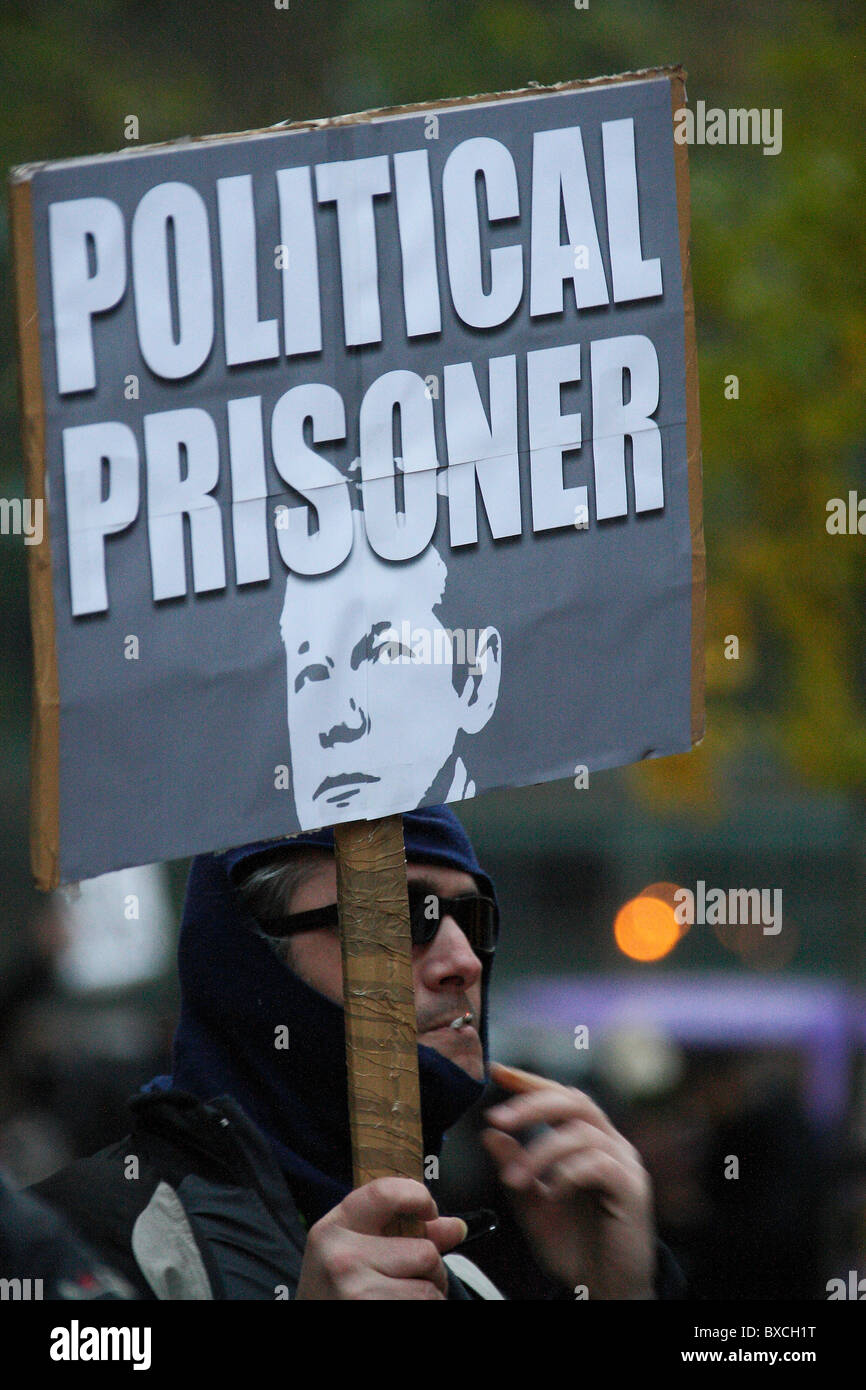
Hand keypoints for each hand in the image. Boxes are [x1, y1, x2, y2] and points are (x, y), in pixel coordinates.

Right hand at [295, 1177, 467, 1299]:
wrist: (309, 1332)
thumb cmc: (336, 1290)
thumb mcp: (355, 1252)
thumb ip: (403, 1232)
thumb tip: (457, 1226)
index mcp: (334, 1229)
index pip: (385, 1193)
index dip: (418, 1196)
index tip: (429, 1211)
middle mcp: (341, 1258)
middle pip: (425, 1252)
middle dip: (432, 1270)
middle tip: (413, 1280)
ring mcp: (356, 1292)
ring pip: (429, 1290)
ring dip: (429, 1296)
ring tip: (403, 1298)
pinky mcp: (369, 1313)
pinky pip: (424, 1308)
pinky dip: (424, 1311)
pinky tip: (399, 1309)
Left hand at [482, 1064, 655, 1298]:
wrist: (604, 1289)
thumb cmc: (573, 1245)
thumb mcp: (532, 1203)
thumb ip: (515, 1168)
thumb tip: (489, 1133)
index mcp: (588, 1141)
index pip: (561, 1097)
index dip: (530, 1081)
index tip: (496, 1070)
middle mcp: (611, 1144)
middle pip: (575, 1101)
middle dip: (532, 1104)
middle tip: (497, 1118)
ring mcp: (625, 1164)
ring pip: (582, 1132)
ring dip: (540, 1152)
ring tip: (513, 1179)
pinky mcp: (633, 1189)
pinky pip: (599, 1164)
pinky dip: (567, 1173)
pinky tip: (551, 1192)